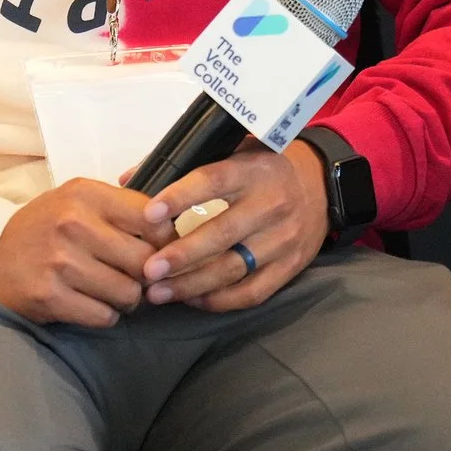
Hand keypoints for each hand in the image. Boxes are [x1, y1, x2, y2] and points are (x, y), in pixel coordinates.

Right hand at [0, 177, 170, 326]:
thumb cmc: (44, 228)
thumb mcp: (77, 201)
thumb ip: (121, 208)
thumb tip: (173, 231)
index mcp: (84, 193)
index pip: (152, 217)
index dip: (165, 239)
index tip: (159, 249)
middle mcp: (73, 223)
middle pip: (145, 260)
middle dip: (146, 275)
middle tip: (134, 277)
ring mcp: (60, 261)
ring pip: (128, 293)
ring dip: (125, 298)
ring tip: (109, 290)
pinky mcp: (50, 296)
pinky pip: (104, 316)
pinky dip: (103, 315)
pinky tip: (89, 303)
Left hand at [139, 139, 328, 311]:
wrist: (322, 184)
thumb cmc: (263, 166)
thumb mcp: (233, 149)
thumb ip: (183, 163)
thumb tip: (128, 179)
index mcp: (252, 170)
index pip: (213, 182)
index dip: (180, 197)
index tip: (148, 214)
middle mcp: (270, 204)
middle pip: (221, 234)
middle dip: (181, 255)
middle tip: (147, 270)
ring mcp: (283, 239)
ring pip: (234, 269)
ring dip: (192, 285)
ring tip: (158, 293)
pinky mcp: (291, 266)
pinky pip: (253, 292)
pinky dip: (220, 300)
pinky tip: (192, 300)